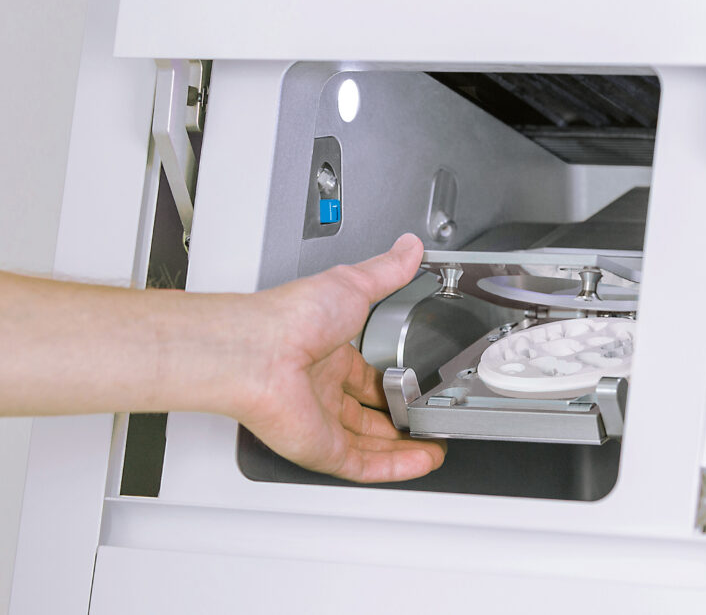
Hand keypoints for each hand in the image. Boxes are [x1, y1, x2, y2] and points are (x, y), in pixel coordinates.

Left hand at [233, 234, 444, 482]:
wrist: (260, 351)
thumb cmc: (291, 317)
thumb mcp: (352, 283)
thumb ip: (387, 271)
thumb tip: (409, 249)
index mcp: (328, 354)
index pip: (365, 377)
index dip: (392, 385)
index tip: (416, 388)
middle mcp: (321, 390)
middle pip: (367, 415)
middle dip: (400, 422)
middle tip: (428, 423)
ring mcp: (321, 422)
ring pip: (369, 445)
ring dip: (404, 449)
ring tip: (435, 447)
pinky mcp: (321, 449)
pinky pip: (363, 466)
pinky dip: (395, 467)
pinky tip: (420, 462)